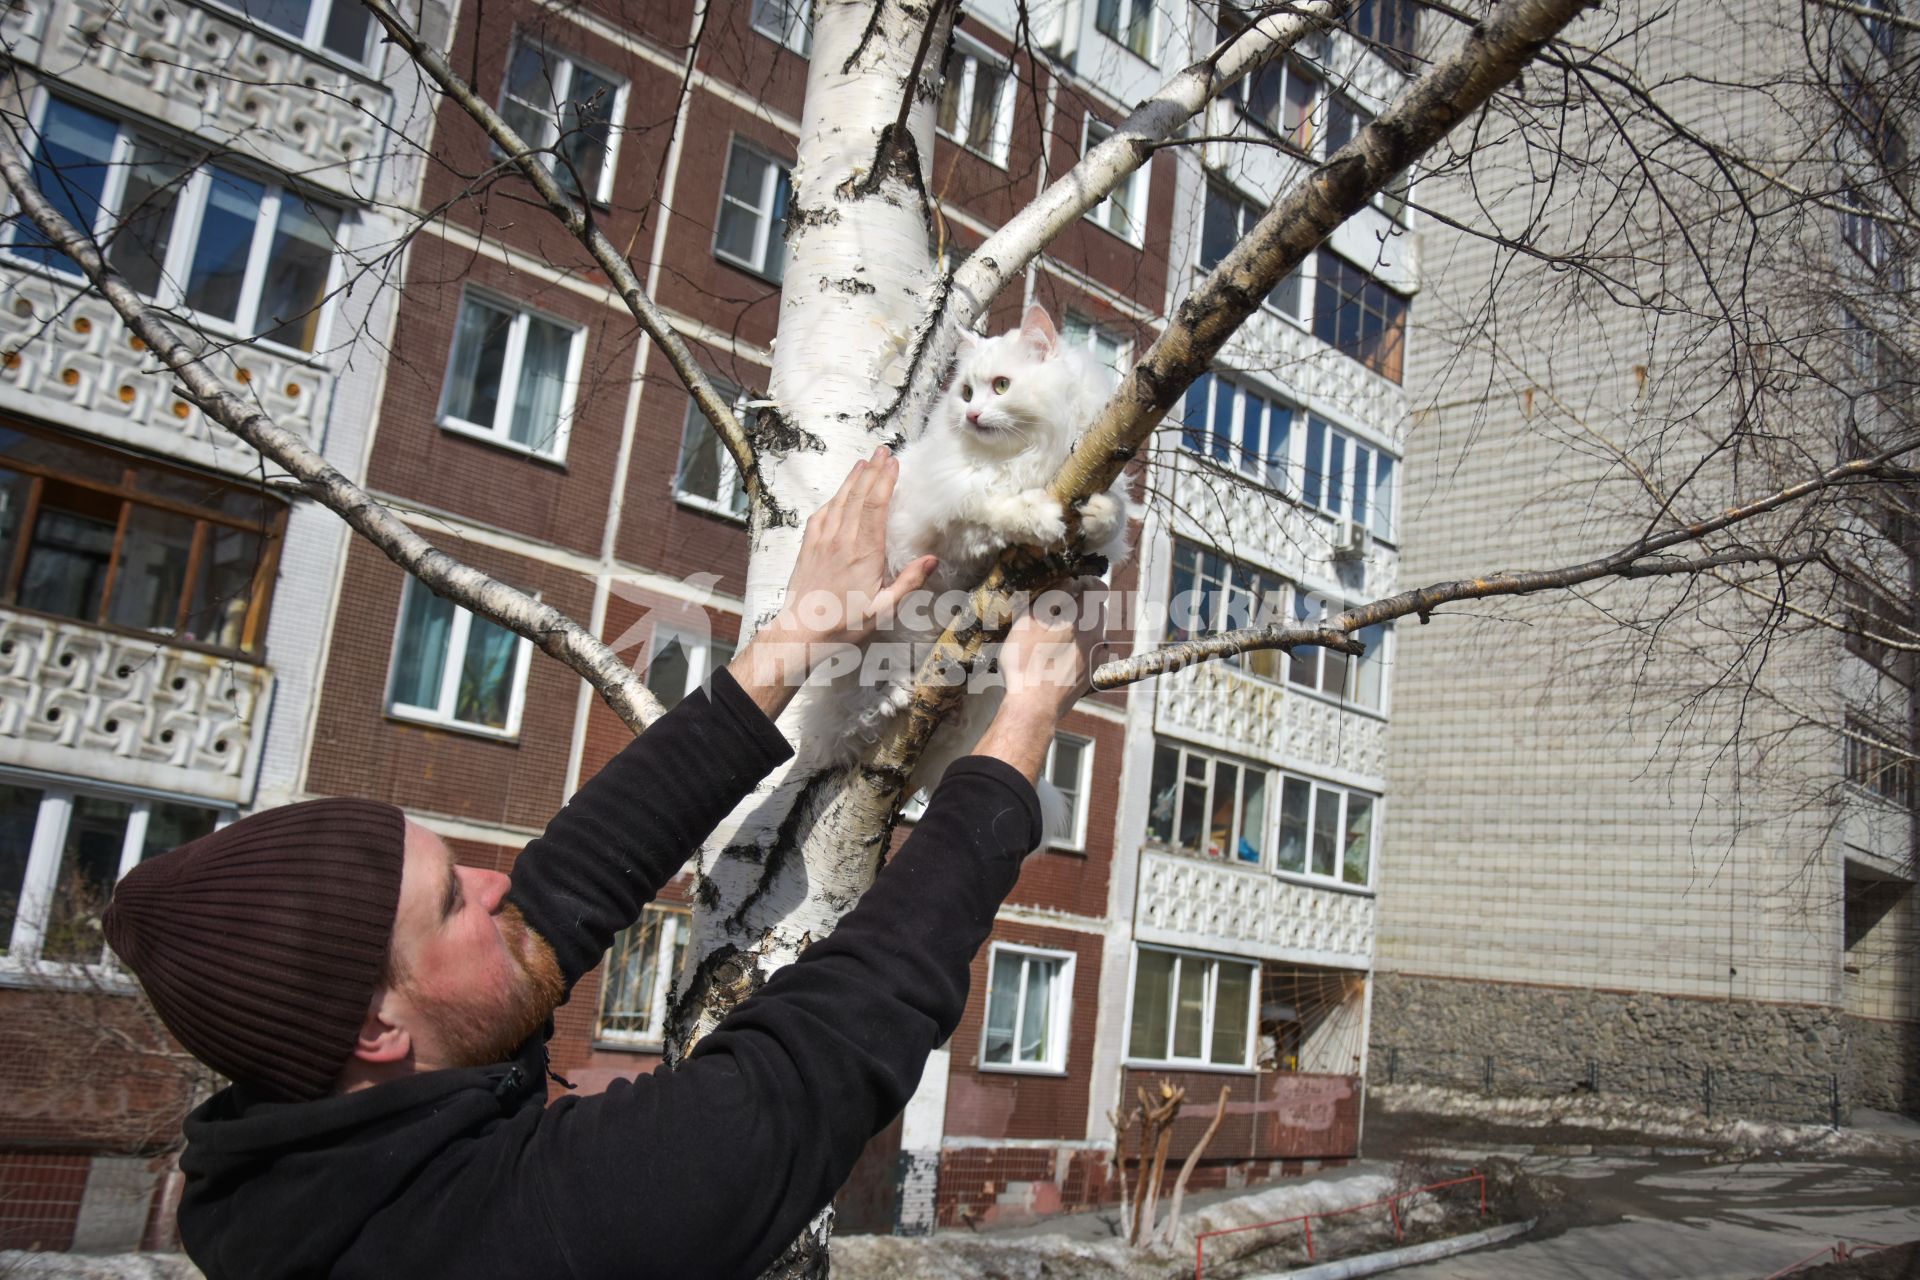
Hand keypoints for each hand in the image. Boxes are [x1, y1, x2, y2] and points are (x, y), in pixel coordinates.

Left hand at [763, 446, 937, 651]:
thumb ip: (909, 582)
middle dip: (872, 470)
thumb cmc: (844, 623)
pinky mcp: (809, 545)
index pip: (876, 506)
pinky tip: (840, 493)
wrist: (801, 630)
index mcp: (864, 552)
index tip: (894, 463)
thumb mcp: (884, 610)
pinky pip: (822, 513)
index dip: (885, 480)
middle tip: (883, 450)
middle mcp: (842, 540)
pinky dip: (834, 498)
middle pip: (859, 495)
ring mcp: (822, 540)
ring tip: (864, 461)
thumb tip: (932, 558)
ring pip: (840, 500)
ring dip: (853, 478)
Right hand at [996, 587, 1101, 712]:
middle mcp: (1095, 634)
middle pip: (1098, 609)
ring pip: (1095, 630)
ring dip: (1082, 626)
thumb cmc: (1026, 661)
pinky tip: (1060, 654)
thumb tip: (1069, 581)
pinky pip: (1092, 650)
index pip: (1097, 587)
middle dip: (1084, 604)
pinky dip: (1081, 647)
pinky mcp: (1091, 672)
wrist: (1035, 704)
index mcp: (1082, 617)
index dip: (1086, 582)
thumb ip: (1053, 596)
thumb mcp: (1030, 619)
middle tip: (1060, 608)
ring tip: (1057, 634)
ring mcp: (1095, 655)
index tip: (1072, 584)